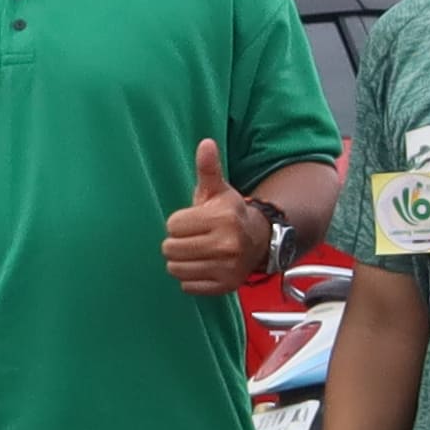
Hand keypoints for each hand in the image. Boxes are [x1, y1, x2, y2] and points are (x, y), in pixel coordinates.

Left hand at [161, 139, 267, 296]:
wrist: (259, 240)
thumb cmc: (230, 214)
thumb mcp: (218, 190)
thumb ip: (208, 168)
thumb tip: (205, 143)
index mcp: (222, 218)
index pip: (173, 225)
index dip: (179, 223)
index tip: (193, 221)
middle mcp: (227, 244)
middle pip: (170, 249)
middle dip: (177, 242)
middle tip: (193, 238)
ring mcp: (227, 267)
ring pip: (175, 269)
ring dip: (181, 261)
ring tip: (197, 252)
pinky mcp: (225, 286)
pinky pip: (188, 286)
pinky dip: (191, 278)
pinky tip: (204, 266)